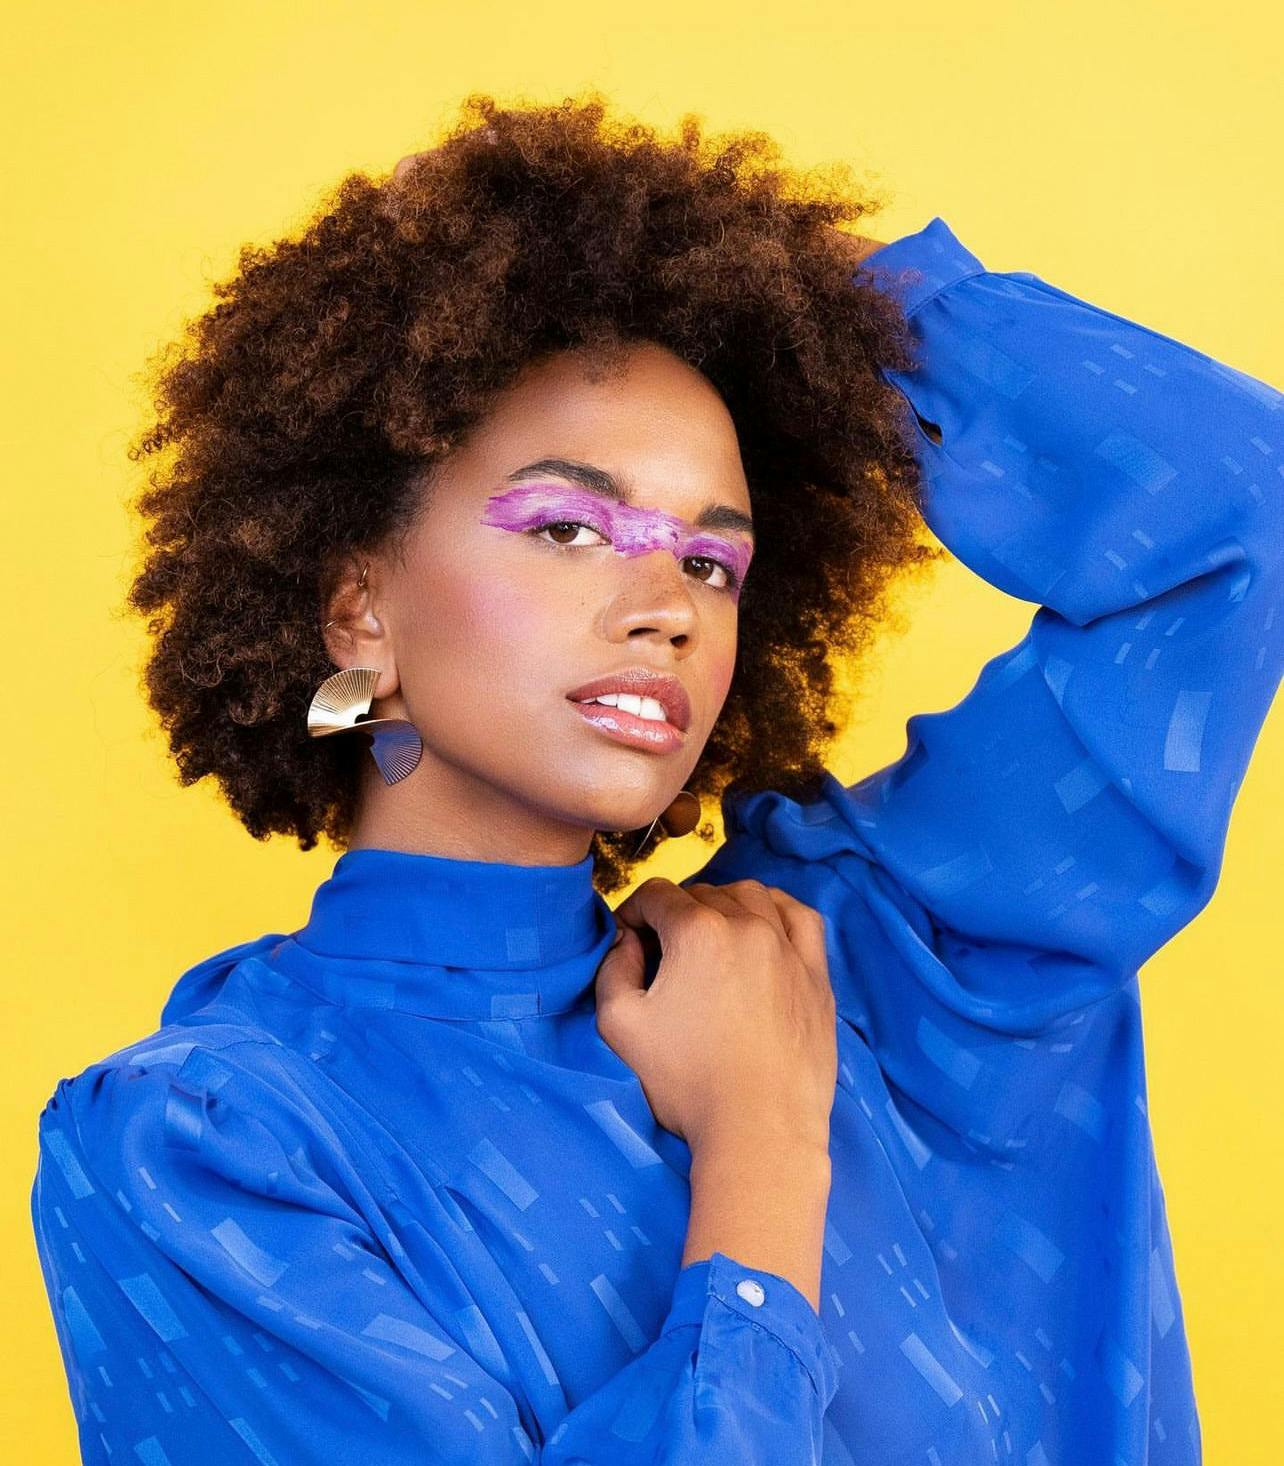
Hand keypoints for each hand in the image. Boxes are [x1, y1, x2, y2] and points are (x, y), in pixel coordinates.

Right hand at [594, 877, 836, 1156]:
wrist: (760, 1130)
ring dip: (724, 905)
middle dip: (676, 914)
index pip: (656, 895)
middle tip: (664, 954)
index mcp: (697, 932)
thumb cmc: (687, 1083)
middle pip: (703, 894)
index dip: (633, 913)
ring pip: (751, 896)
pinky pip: (800, 918)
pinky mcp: (817, 975)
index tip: (629, 940)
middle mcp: (747, 927)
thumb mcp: (620, 1025)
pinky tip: (764, 928)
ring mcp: (789, 948)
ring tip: (711, 939)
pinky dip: (777, 911)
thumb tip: (628, 940)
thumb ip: (612, 968)